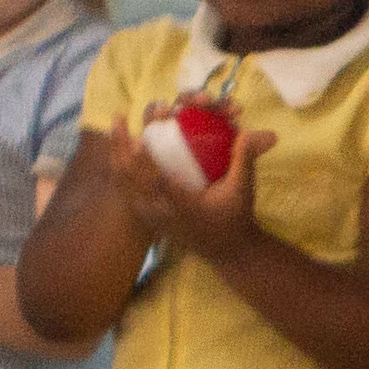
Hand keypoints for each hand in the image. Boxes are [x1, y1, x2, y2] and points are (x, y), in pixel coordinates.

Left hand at [114, 116, 262, 254]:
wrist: (227, 249)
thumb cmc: (235, 217)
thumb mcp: (242, 189)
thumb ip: (244, 159)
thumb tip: (252, 130)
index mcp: (184, 206)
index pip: (158, 181)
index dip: (146, 158)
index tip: (139, 135)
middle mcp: (162, 212)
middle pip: (131, 179)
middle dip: (121, 148)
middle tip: (119, 120)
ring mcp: (152, 216)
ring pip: (124, 185)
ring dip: (117, 156)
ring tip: (115, 130)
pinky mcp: (149, 218)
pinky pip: (127, 191)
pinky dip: (121, 171)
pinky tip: (119, 154)